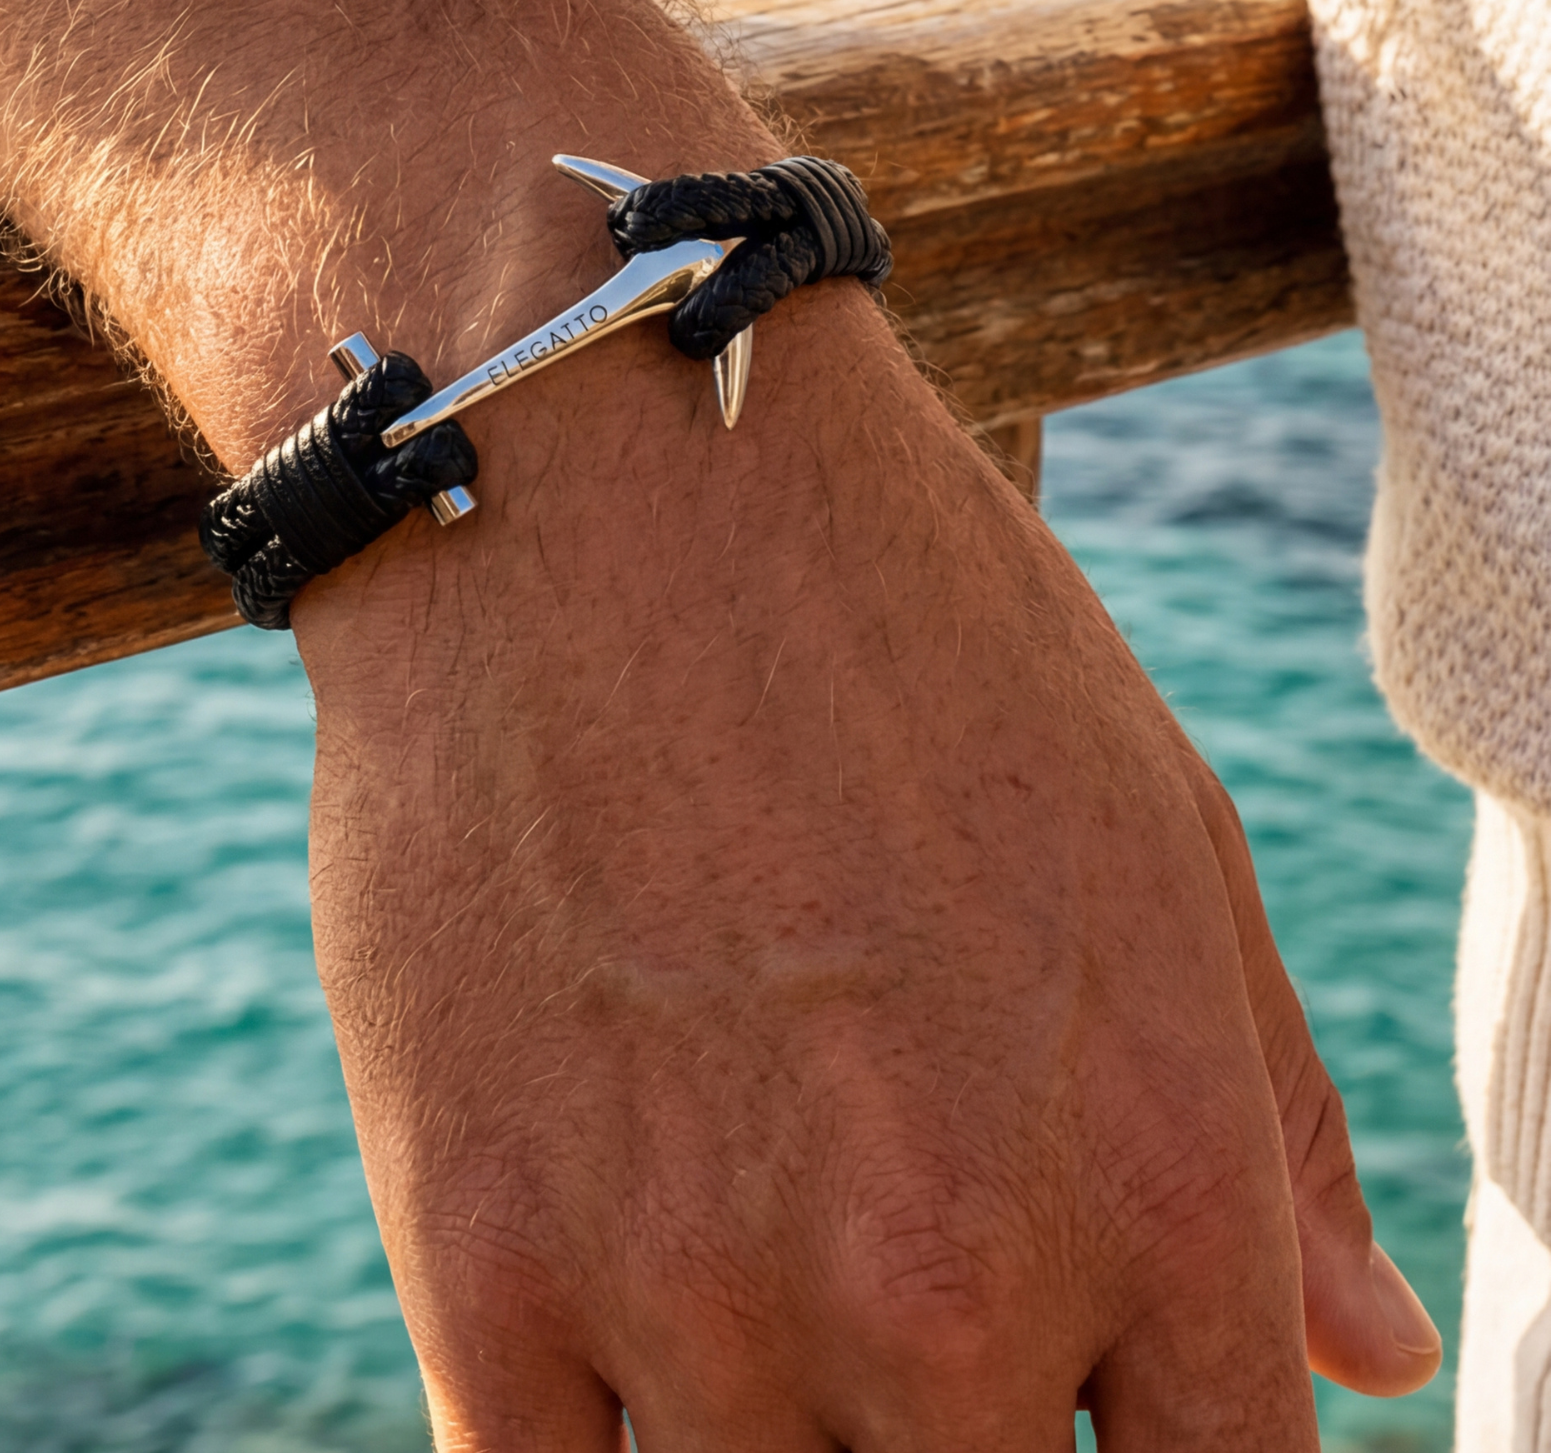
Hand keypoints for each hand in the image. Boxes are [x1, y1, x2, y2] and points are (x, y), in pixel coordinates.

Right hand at [0, 0, 1439, 1446]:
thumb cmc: (892, 627)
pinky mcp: (480, 1259)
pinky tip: (615, 1321)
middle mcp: (944, 1280)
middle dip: (959, 1421)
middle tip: (883, 1270)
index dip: (1147, 1446)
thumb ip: (1267, 1123)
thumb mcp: (1153, 831)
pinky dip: (602, 1437)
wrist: (591, 480)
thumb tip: (1355, 1355)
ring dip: (773, 1423)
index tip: (1070, 1384)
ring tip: (743, 1244)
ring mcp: (698, 1291)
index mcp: (1153, 1179)